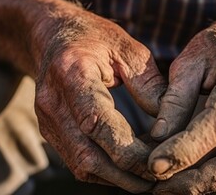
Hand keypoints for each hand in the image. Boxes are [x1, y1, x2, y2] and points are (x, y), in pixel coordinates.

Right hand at [33, 9, 166, 192]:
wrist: (53, 36)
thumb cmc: (94, 38)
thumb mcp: (128, 49)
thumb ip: (149, 85)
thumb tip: (168, 127)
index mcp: (72, 73)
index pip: (98, 124)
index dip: (130, 151)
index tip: (161, 159)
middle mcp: (53, 102)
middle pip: (88, 155)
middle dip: (128, 174)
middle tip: (161, 177)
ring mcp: (47, 120)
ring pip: (82, 166)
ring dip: (118, 178)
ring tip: (149, 178)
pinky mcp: (49, 131)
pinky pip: (78, 162)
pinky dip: (106, 171)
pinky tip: (129, 168)